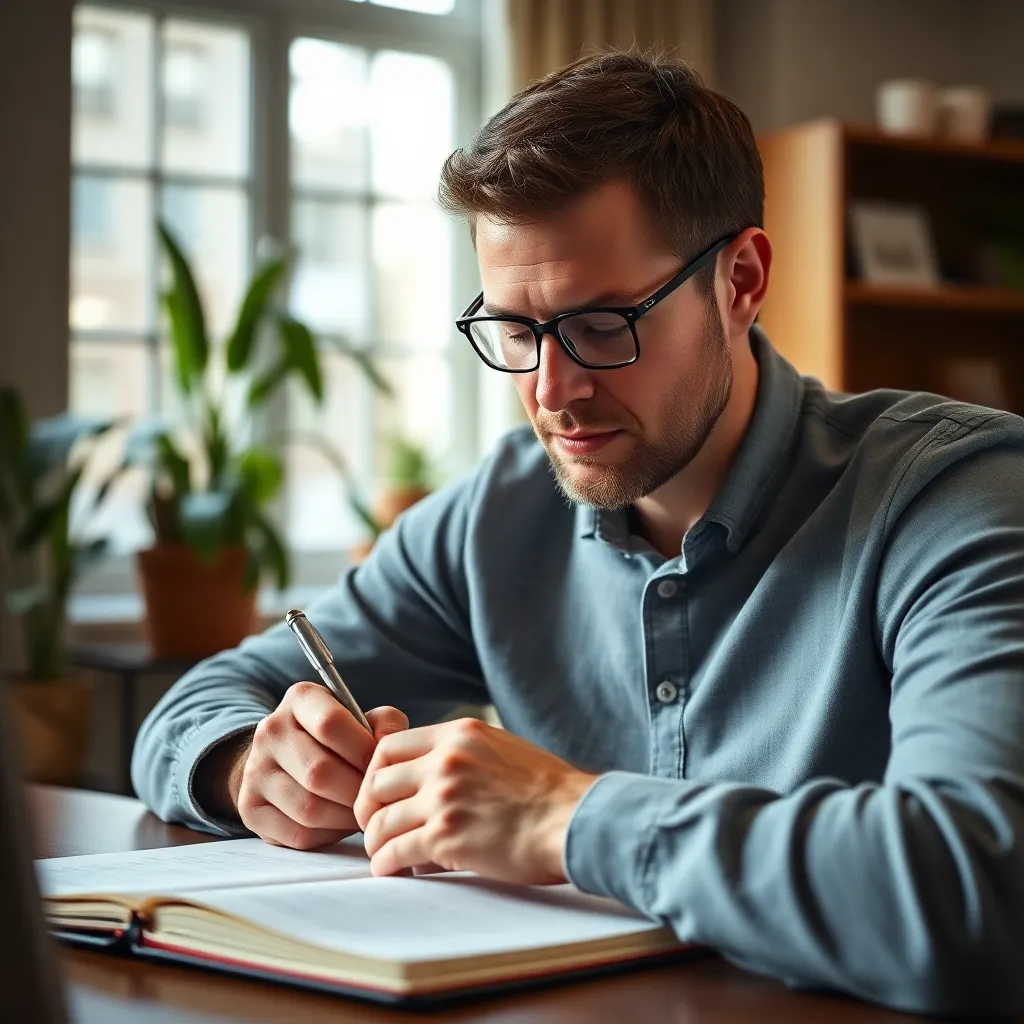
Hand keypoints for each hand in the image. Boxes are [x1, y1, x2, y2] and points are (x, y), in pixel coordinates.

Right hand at [231, 682, 407, 849]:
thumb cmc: (337, 739)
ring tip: (361, 811)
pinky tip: (339, 823)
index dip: (363, 750)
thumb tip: (388, 744)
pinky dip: (327, 835)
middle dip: (356, 791)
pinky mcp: (251, 809)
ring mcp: (255, 771)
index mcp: (299, 699)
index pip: (330, 724)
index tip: (379, 765)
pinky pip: (297, 834)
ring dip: (345, 817)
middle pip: (319, 772)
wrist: (286, 758)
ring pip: (309, 809)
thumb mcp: (361, 718)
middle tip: (374, 798)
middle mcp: (270, 731)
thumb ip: (385, 724)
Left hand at [354, 718, 596, 884]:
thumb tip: (430, 777)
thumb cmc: (547, 792)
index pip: (389, 745)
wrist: (574, 819)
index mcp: (459, 734)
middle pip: (376, 781)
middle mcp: (445, 760)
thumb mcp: (501, 749)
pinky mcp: (446, 835)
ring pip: (380, 820)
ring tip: (385, 853)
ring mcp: (443, 796)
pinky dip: (386, 864)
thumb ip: (462, 755)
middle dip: (369, 807)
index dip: (375, 772)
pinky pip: (394, 851)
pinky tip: (393, 869)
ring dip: (376, 841)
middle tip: (376, 825)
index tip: (380, 793)